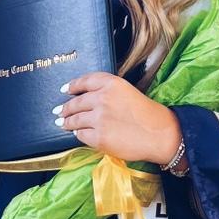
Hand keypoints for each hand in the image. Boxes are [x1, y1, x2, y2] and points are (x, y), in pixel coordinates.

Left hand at [54, 72, 182, 165]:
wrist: (159, 134)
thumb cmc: (147, 114)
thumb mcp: (128, 92)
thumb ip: (108, 91)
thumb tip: (87, 98)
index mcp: (111, 83)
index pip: (85, 81)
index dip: (73, 85)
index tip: (65, 89)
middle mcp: (102, 98)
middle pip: (76, 102)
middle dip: (65, 107)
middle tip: (59, 110)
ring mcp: (99, 119)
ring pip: (75, 120)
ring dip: (67, 122)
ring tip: (62, 123)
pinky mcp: (98, 137)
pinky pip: (81, 135)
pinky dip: (78, 134)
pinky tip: (77, 134)